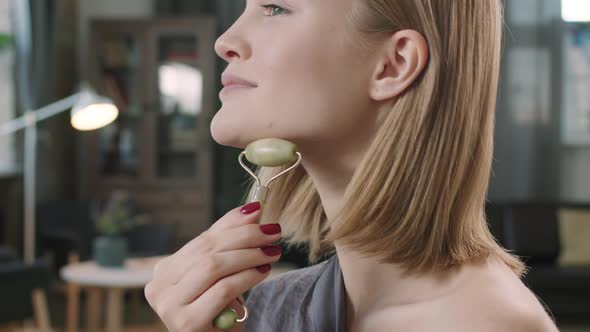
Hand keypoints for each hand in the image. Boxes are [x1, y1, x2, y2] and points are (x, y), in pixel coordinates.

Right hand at [145, 202, 281, 331]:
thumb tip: (254, 209)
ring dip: (248, 255)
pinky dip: (246, 277)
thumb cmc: (221, 312)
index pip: (202, 239)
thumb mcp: (223, 276)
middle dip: (245, 237)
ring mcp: (169, 305)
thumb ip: (230, 244)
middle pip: (207, 250)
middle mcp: (159, 286)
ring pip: (213, 267)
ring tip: (272, 252)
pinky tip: (263, 272)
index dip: (232, 223)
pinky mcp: (186, 322)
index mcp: (165, 271)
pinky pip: (222, 289)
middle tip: (273, 232)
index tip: (258, 211)